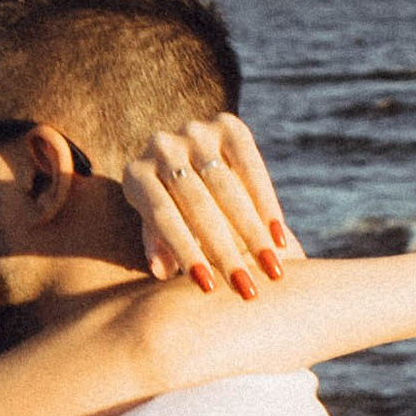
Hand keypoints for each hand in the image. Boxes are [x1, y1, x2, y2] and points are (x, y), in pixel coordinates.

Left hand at [122, 116, 305, 297]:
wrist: (188, 159)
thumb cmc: (171, 209)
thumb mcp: (157, 227)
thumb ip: (159, 245)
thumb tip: (160, 270)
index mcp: (136, 175)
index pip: (162, 217)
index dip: (186, 252)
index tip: (211, 288)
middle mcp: (160, 146)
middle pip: (196, 204)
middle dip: (225, 250)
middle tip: (249, 290)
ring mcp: (194, 131)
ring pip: (226, 187)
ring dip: (253, 231)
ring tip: (273, 269)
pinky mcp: (228, 125)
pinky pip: (251, 166)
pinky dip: (266, 203)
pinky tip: (279, 236)